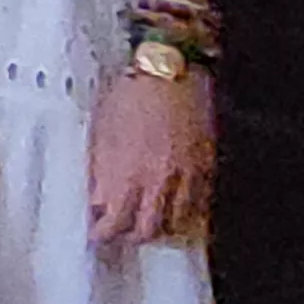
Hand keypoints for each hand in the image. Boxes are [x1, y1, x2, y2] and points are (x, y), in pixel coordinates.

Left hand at [88, 71, 213, 249]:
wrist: (169, 67)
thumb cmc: (130, 92)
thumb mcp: (101, 130)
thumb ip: (100, 170)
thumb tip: (97, 199)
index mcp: (128, 171)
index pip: (116, 221)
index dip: (105, 233)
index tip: (98, 234)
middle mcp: (159, 179)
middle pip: (149, 229)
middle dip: (134, 236)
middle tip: (124, 233)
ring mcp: (186, 173)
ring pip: (178, 221)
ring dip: (162, 227)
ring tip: (151, 223)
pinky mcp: (206, 164)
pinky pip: (200, 202)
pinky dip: (187, 212)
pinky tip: (177, 208)